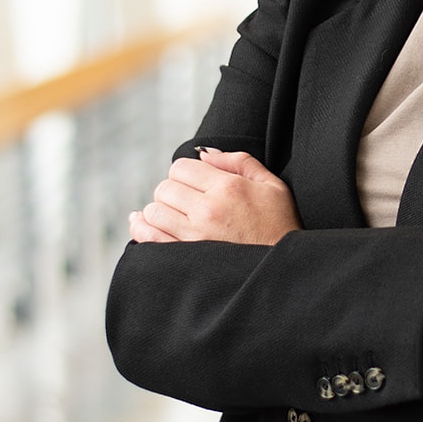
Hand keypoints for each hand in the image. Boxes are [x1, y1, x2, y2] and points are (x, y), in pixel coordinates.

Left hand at [129, 149, 301, 245]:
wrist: (281, 267)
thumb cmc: (279, 224)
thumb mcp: (272, 185)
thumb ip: (238, 162)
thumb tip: (204, 154)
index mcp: (228, 188)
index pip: (180, 167)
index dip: (186, 172)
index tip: (196, 182)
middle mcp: (207, 210)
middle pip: (164, 188)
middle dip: (173, 190)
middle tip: (187, 200)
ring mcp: (194, 236)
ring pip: (153, 211)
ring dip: (160, 210)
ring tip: (174, 215)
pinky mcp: (185, 257)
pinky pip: (148, 238)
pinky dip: (142, 228)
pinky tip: (145, 224)